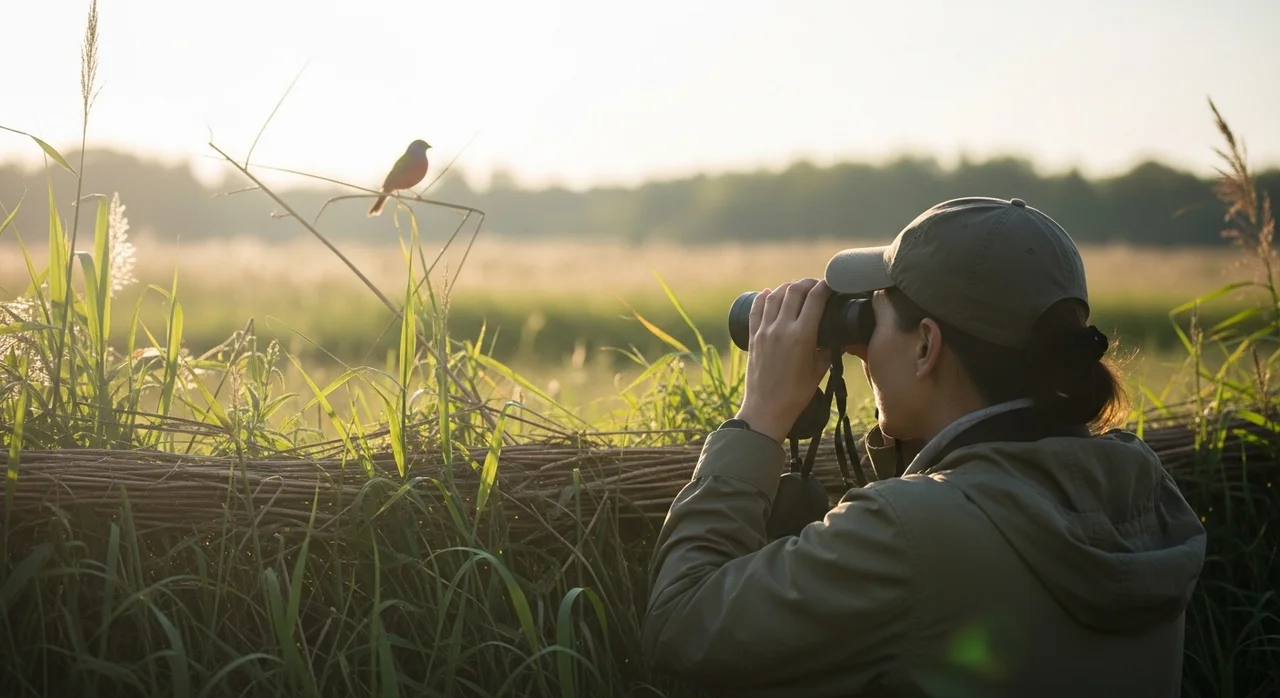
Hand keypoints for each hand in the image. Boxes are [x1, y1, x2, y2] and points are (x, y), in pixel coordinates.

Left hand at [735, 278, 833, 442]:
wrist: (766, 409)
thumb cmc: (796, 394)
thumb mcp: (819, 370)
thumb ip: (829, 350)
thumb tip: (837, 337)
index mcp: (802, 335)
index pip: (815, 299)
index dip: (824, 286)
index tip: (831, 285)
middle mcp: (782, 328)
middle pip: (794, 291)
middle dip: (807, 283)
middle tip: (815, 285)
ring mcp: (765, 331)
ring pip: (774, 296)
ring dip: (787, 287)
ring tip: (796, 288)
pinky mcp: (753, 337)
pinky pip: (756, 309)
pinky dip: (763, 297)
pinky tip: (768, 292)